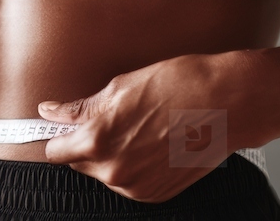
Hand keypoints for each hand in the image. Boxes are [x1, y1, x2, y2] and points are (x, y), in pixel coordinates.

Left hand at [36, 51, 261, 202]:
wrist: (228, 104)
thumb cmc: (177, 87)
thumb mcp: (118, 89)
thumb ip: (79, 108)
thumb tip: (50, 112)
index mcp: (98, 143)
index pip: (55, 152)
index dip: (58, 137)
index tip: (60, 127)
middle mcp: (116, 172)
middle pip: (79, 164)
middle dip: (85, 144)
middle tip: (109, 120)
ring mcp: (138, 187)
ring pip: (104, 174)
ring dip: (110, 156)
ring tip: (138, 128)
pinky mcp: (158, 193)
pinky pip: (129, 182)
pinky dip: (132, 166)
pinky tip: (151, 143)